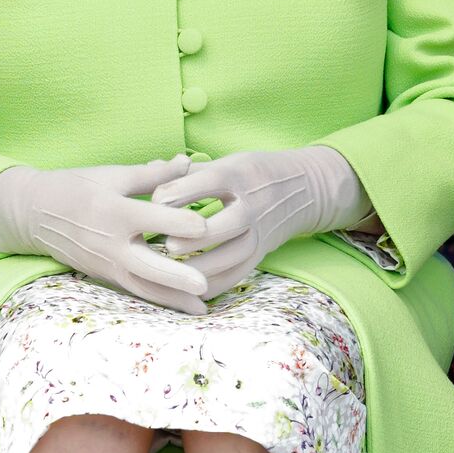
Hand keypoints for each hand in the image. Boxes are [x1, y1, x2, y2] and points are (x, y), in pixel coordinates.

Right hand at [0, 155, 212, 313]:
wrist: (33, 214)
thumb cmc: (75, 187)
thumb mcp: (111, 175)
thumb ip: (152, 174)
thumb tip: (187, 161)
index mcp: (114, 211)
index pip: (153, 219)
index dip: (181, 222)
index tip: (207, 226)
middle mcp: (110, 243)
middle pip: (146, 264)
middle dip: (175, 276)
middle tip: (203, 284)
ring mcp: (106, 264)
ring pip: (143, 286)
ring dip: (172, 298)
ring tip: (202, 308)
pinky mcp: (104, 275)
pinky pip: (135, 290)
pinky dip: (159, 299)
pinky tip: (182, 307)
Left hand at [151, 146, 369, 300]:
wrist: (303, 189)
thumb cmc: (250, 174)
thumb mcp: (224, 163)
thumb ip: (187, 172)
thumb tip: (150, 168)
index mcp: (238, 176)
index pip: (210, 182)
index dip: (182, 191)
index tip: (154, 200)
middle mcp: (251, 205)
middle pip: (227, 223)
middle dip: (196, 236)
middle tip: (166, 244)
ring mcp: (259, 232)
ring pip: (233, 254)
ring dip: (202, 265)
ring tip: (171, 271)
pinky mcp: (260, 253)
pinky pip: (238, 274)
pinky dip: (213, 284)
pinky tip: (187, 290)